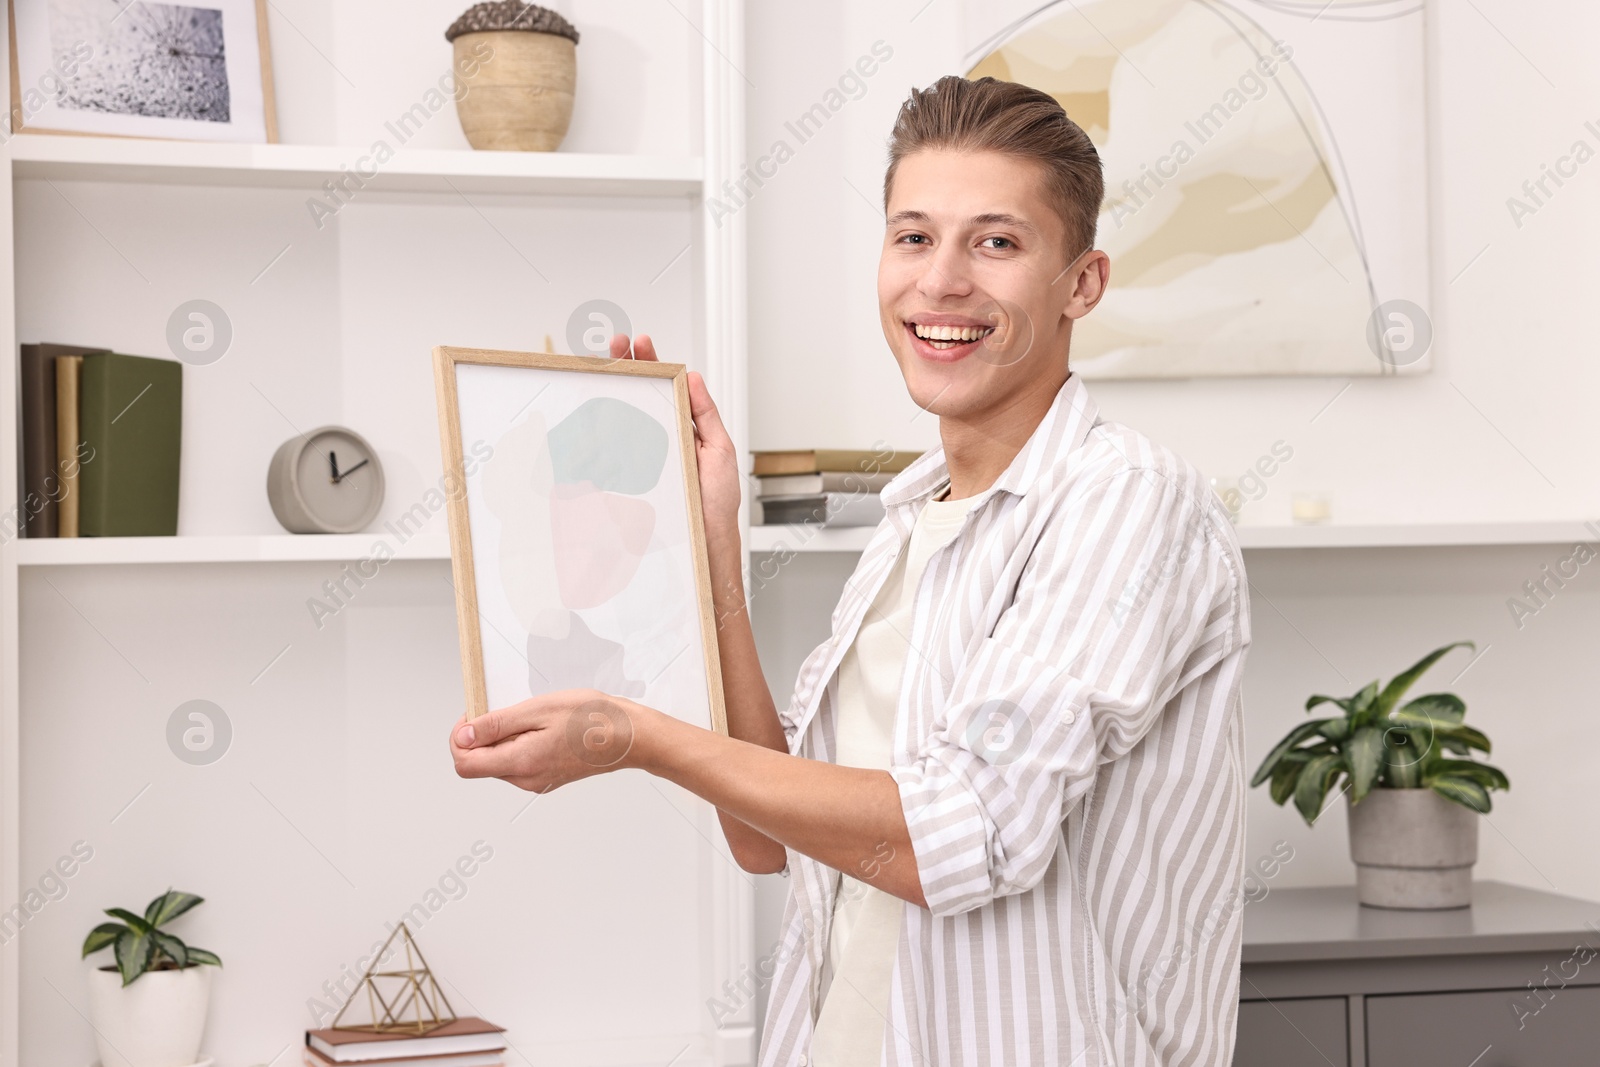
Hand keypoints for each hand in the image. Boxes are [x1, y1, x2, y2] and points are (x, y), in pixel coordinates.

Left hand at [449, 689, 647, 793]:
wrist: (630, 737)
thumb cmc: (592, 719)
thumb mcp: (539, 709)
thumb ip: (497, 725)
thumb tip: (464, 736)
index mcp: (520, 763)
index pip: (464, 763)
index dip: (460, 737)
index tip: (474, 714)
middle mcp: (525, 779)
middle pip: (480, 762)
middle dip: (484, 735)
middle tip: (510, 709)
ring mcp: (536, 782)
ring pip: (499, 761)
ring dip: (504, 738)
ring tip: (534, 717)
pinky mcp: (546, 778)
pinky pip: (518, 762)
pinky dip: (520, 743)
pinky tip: (544, 728)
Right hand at [607, 333, 741, 550]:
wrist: (705, 545)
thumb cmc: (715, 504)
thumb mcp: (719, 451)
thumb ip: (706, 415)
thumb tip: (694, 377)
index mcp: (681, 428)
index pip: (664, 389)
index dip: (651, 364)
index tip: (639, 342)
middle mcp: (657, 440)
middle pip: (638, 396)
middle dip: (625, 368)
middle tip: (615, 344)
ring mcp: (639, 458)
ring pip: (620, 418)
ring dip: (610, 391)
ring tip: (603, 365)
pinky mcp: (626, 478)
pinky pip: (608, 452)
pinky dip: (596, 432)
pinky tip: (591, 411)